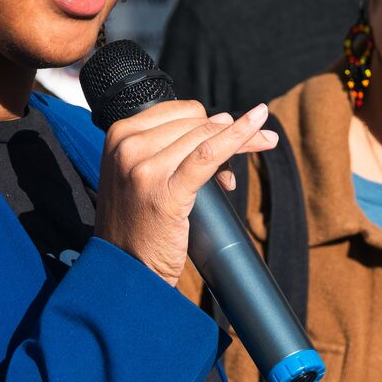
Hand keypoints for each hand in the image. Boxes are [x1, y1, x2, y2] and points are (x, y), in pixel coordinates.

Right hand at [94, 101, 276, 285]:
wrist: (126, 269)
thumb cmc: (140, 223)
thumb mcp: (142, 173)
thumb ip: (169, 147)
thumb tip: (224, 123)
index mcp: (120, 134)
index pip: (180, 112)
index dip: (213, 121)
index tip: (233, 132)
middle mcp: (128, 146)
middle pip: (196, 122)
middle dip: (232, 129)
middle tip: (260, 142)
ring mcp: (144, 168)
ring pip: (207, 136)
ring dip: (242, 138)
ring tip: (262, 144)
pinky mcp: (166, 192)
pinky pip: (209, 154)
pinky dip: (239, 137)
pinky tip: (257, 126)